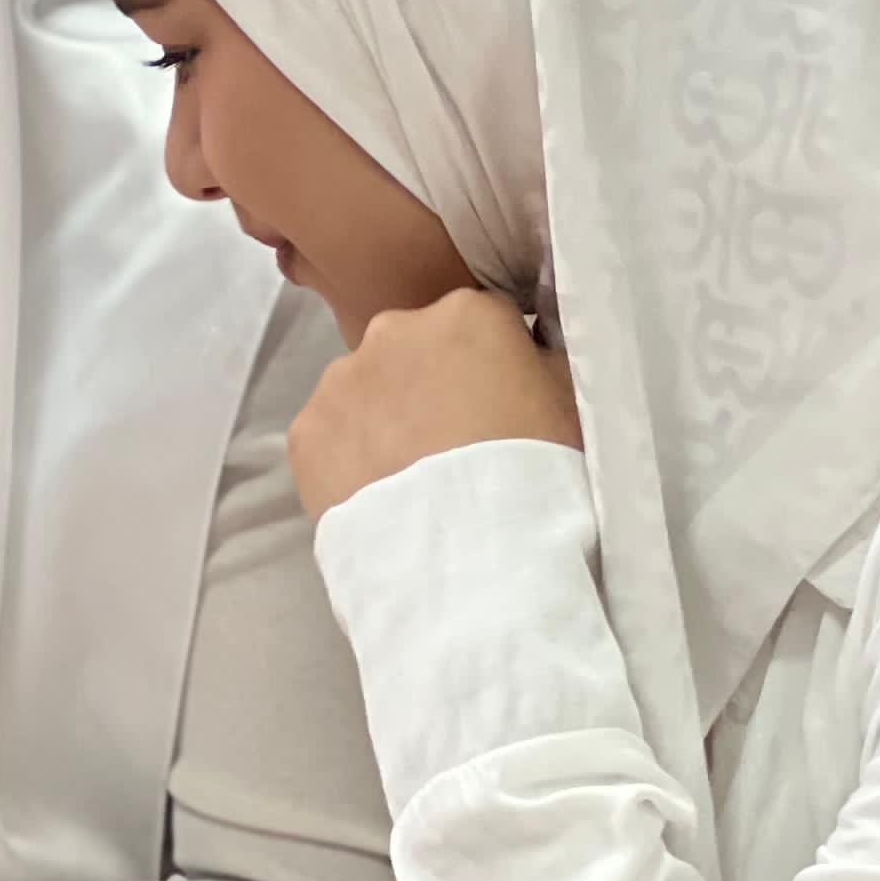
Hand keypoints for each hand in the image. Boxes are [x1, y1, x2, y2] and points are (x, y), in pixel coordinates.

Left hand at [286, 286, 580, 520]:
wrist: (471, 566)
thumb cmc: (538, 479)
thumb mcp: (575, 406)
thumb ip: (547, 361)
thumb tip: (531, 348)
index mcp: (466, 314)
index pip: (484, 322)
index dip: (496, 365)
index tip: (503, 409)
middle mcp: (393, 330)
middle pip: (416, 350)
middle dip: (432, 386)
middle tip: (455, 450)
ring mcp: (341, 381)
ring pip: (367, 391)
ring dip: (386, 421)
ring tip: (415, 484)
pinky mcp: (305, 434)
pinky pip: (331, 438)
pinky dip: (349, 461)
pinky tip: (380, 500)